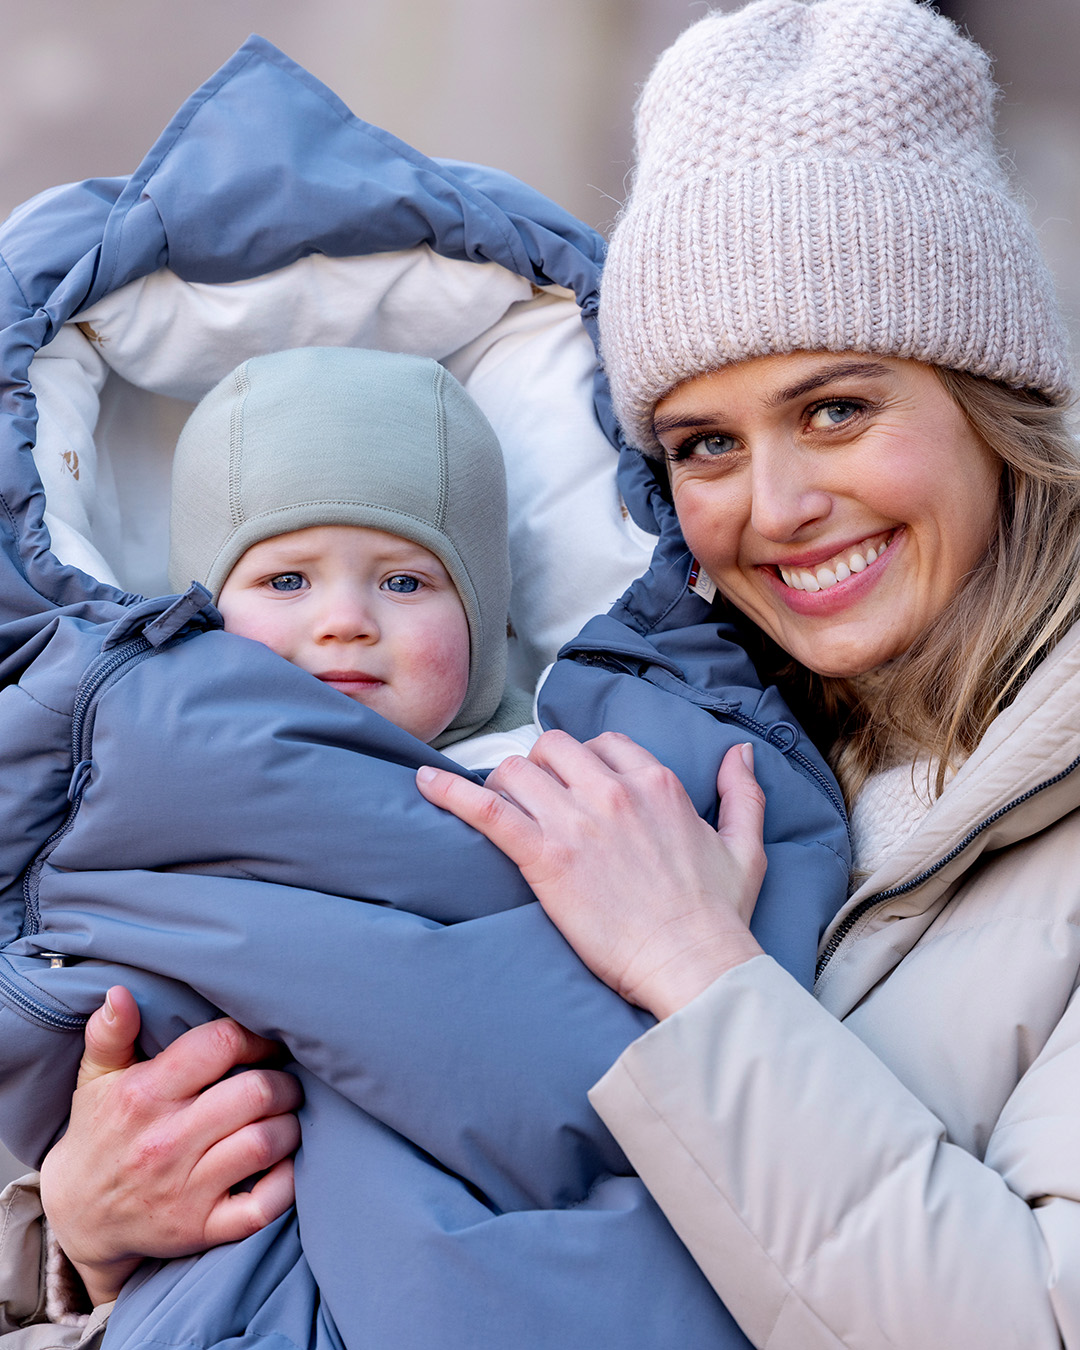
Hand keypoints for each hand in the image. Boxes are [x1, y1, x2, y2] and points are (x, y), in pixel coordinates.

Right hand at [39, 987, 301, 1306]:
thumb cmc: (100, 1132)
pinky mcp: (201, 1228)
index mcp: (144, 1095)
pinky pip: (263, 1206)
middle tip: (284, 1080)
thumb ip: (111, 1033)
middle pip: (256, 1093)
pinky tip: (285, 1163)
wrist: (78, 1217)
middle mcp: (166, 1141)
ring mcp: (186, 1189)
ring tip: (285, 1116)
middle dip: (284, 1080)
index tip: (266, 1040)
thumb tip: (121, 993)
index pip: (219, 1045)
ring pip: (266, 1143)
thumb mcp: (96, 1078)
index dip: (255, 1035)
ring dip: (290, 1124)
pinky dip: (287, 1183)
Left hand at [417, 732, 766, 1018]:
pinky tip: (425, 784)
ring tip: (498, 806)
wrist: (692, 964)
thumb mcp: (744, 847)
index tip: (576, 784)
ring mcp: (576, 821)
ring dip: (504, 784)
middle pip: (553, 748)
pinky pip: (486, 807)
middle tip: (536, 797)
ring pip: (517, 770)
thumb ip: (743, 793)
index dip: (584, 762)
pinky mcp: (544, 855)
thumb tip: (741, 753)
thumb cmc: (717, 915)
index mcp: (656, 784)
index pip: (603, 744)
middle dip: (540, 766)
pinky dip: (451, 792)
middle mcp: (612, 791)